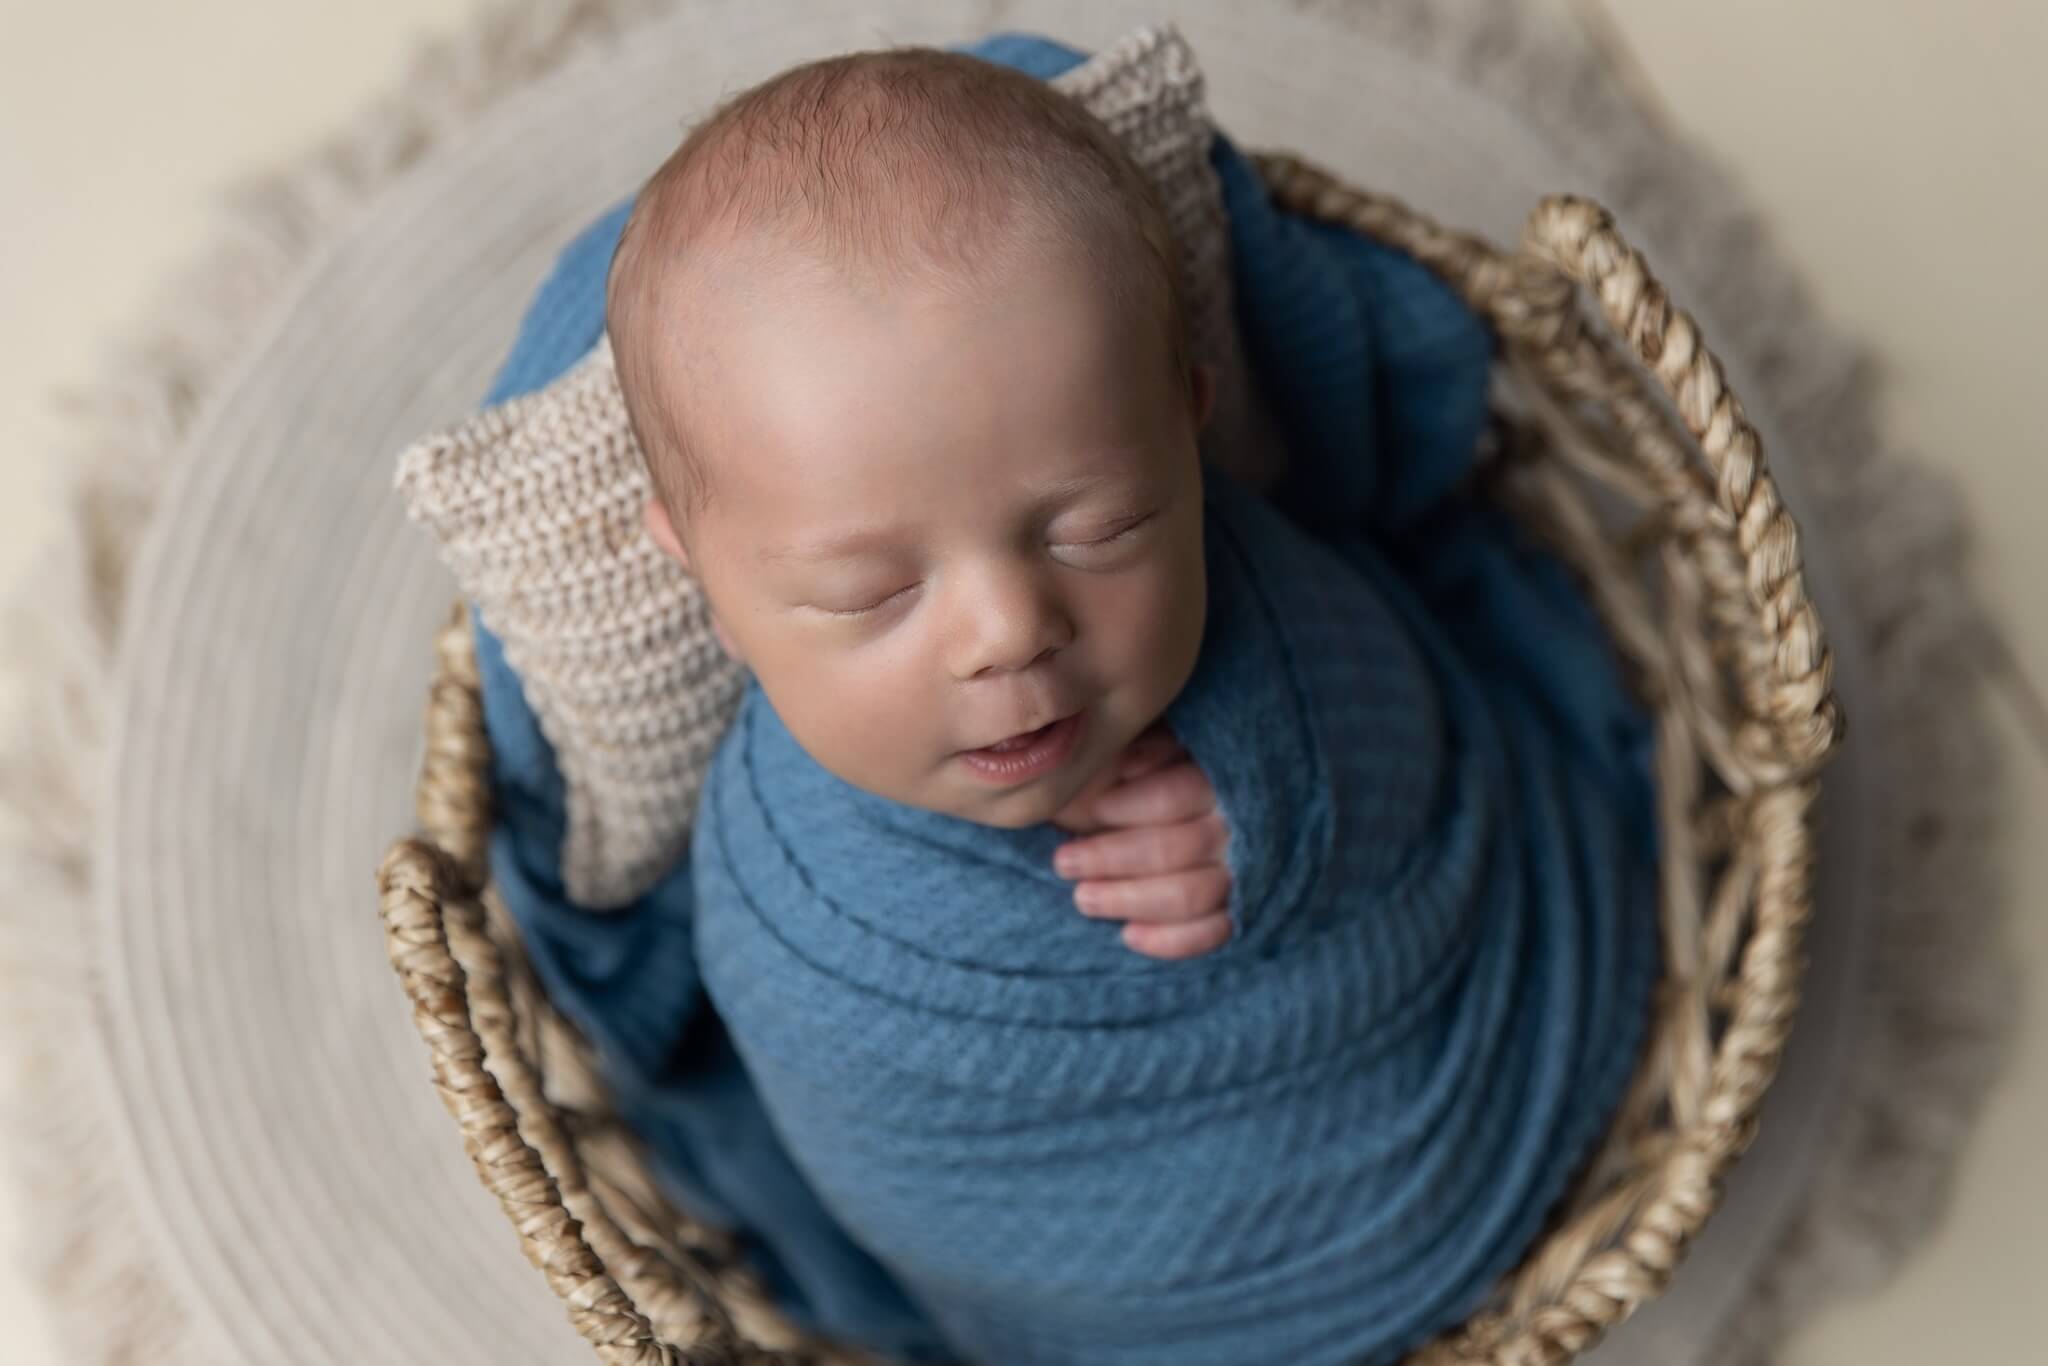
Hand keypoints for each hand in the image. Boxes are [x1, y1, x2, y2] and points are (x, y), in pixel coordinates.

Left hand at [1048, 722, 1233, 960]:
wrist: (1238, 815)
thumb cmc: (1182, 775)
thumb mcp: (1170, 749)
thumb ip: (1147, 751)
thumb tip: (1122, 766)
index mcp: (1220, 780)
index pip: (1174, 796)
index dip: (1131, 805)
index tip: (1094, 810)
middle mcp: (1238, 829)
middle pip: (1174, 848)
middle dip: (1111, 857)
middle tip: (1064, 861)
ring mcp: (1245, 874)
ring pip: (1190, 895)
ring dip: (1129, 899)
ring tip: (1083, 897)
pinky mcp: (1244, 912)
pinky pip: (1211, 934)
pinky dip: (1170, 941)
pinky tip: (1129, 936)